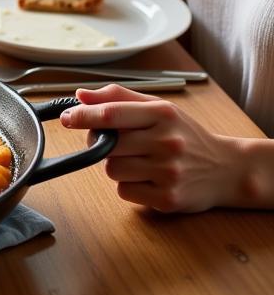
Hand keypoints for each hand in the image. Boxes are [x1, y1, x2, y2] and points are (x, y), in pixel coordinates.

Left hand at [61, 84, 240, 212]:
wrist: (227, 169)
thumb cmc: (186, 135)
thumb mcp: (158, 108)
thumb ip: (118, 98)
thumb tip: (80, 96)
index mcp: (161, 114)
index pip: (111, 113)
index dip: (83, 116)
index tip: (67, 118)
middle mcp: (166, 142)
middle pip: (107, 144)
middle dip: (99, 142)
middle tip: (109, 141)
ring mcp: (168, 172)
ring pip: (112, 169)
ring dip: (115, 165)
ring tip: (135, 160)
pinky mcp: (168, 199)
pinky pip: (124, 191)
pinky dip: (128, 185)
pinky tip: (146, 178)